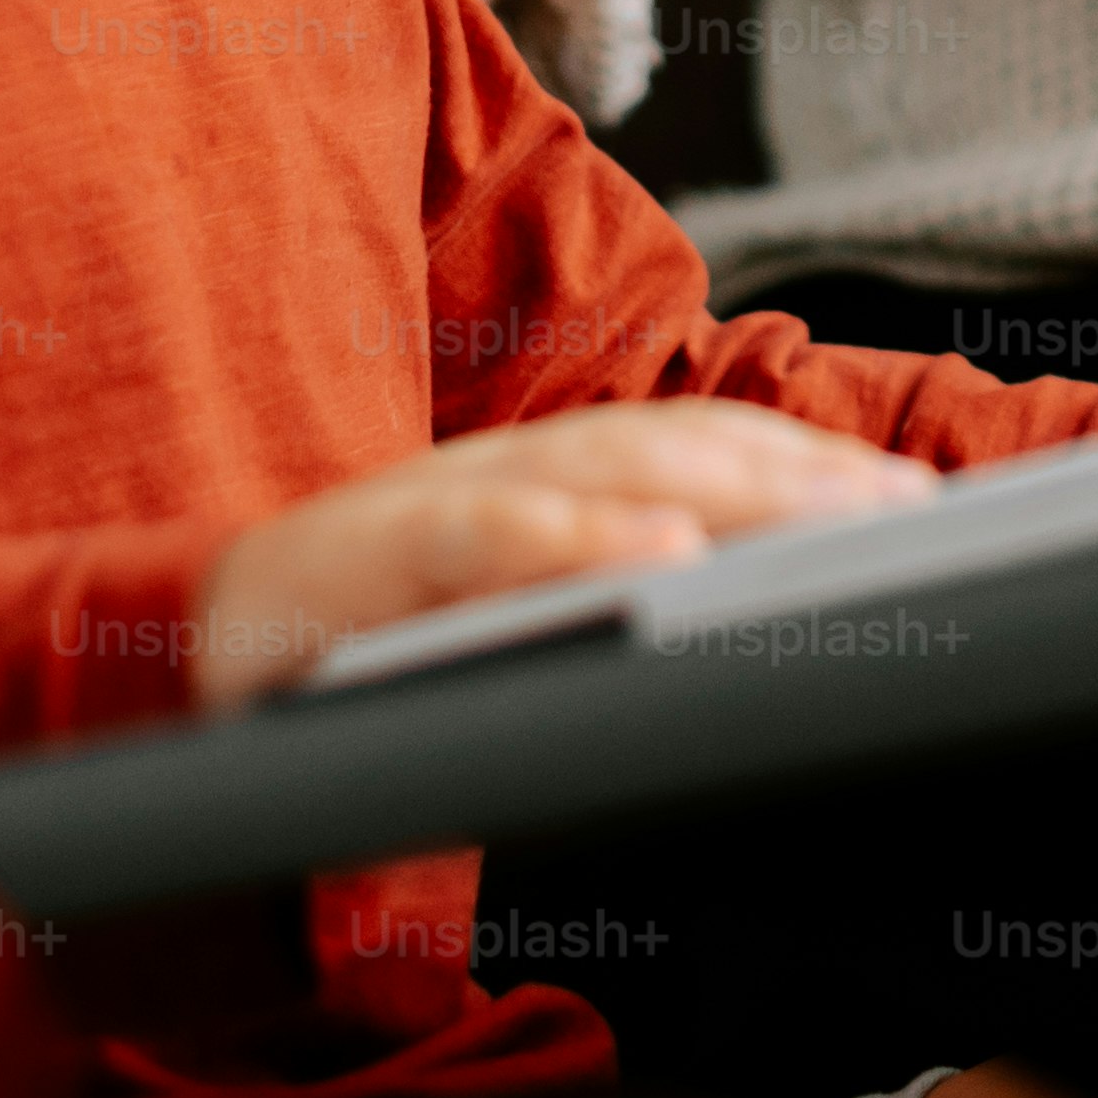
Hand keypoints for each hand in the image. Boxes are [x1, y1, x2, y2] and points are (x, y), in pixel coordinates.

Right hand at [186, 401, 928, 712]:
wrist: (184, 654)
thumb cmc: (361, 652)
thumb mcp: (502, 635)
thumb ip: (597, 621)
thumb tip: (731, 654)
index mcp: (547, 482)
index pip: (700, 449)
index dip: (805, 462)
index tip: (913, 499)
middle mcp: (508, 468)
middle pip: (683, 442)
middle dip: (806, 471)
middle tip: (913, 509)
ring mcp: (443, 497)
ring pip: (610, 467)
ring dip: (733, 488)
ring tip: (834, 518)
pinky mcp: (377, 548)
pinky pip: (496, 534)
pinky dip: (585, 535)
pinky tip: (667, 555)